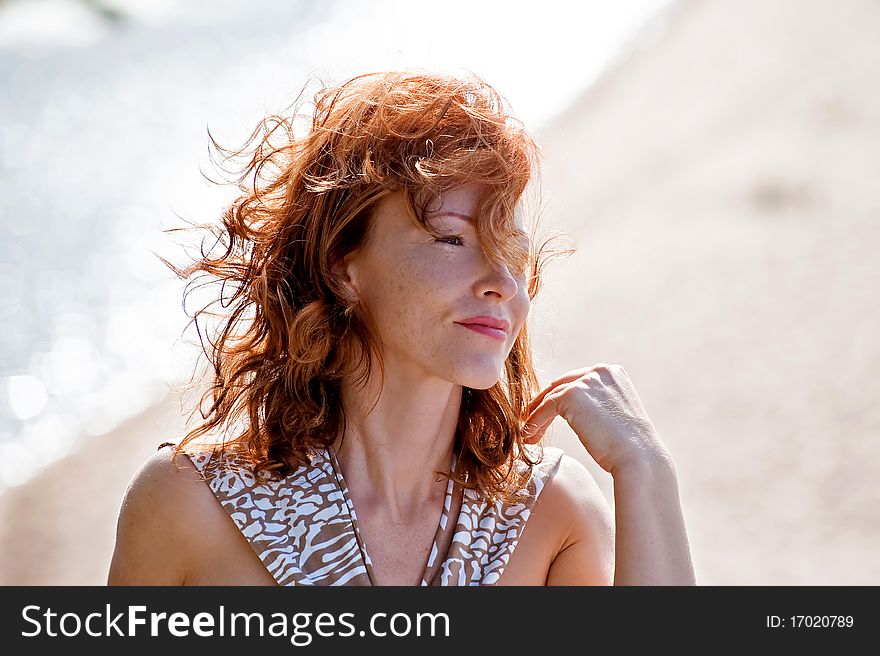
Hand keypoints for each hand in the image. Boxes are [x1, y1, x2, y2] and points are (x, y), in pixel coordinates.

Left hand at [522, 363, 669, 474]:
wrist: (639, 459)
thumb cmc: (631, 447)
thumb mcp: (617, 416)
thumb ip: (599, 406)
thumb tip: (579, 413)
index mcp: (613, 373)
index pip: (578, 381)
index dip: (560, 398)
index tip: (548, 413)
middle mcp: (600, 371)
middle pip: (562, 385)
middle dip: (544, 404)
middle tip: (531, 422)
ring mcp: (586, 381)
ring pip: (551, 397)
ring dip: (536, 416)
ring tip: (529, 434)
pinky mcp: (571, 396)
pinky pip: (545, 408)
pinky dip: (535, 423)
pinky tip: (530, 438)